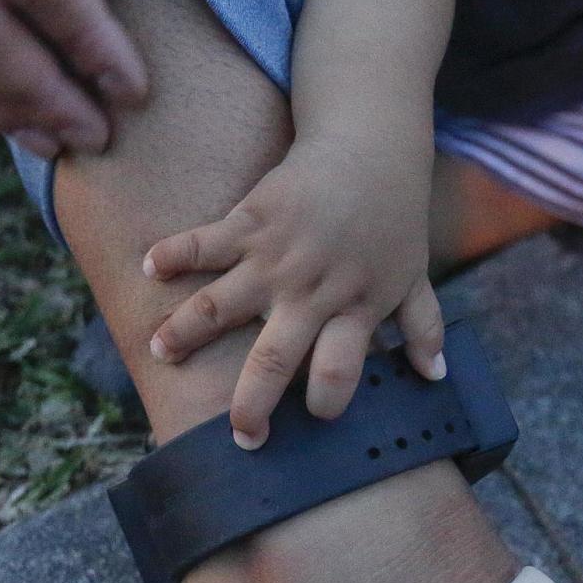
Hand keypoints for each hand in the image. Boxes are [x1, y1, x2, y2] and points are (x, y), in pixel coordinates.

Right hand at [143, 146, 445, 446]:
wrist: (371, 148)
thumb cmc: (393, 219)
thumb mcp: (415, 276)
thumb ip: (424, 327)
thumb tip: (434, 376)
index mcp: (354, 309)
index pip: (340, 370)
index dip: (328, 401)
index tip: (315, 417)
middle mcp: (312, 291)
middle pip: (275, 358)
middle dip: (252, 402)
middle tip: (238, 434)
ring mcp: (276, 257)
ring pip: (222, 305)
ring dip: (186, 331)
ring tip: (160, 351)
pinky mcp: (251, 221)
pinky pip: (205, 242)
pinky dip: (173, 253)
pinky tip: (148, 268)